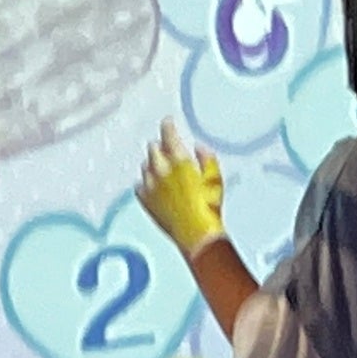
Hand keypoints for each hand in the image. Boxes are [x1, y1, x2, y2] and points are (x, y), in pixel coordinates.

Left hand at [135, 125, 226, 252]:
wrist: (196, 235)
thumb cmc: (210, 207)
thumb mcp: (216, 180)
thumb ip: (207, 160)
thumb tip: (198, 148)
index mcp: (179, 161)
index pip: (168, 134)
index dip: (168, 126)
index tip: (168, 122)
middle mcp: (161, 170)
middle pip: (153, 148)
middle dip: (161, 146)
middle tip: (169, 149)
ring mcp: (150, 185)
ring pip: (146, 165)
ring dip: (154, 163)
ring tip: (165, 170)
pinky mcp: (144, 200)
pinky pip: (140, 184)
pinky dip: (147, 182)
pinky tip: (156, 186)